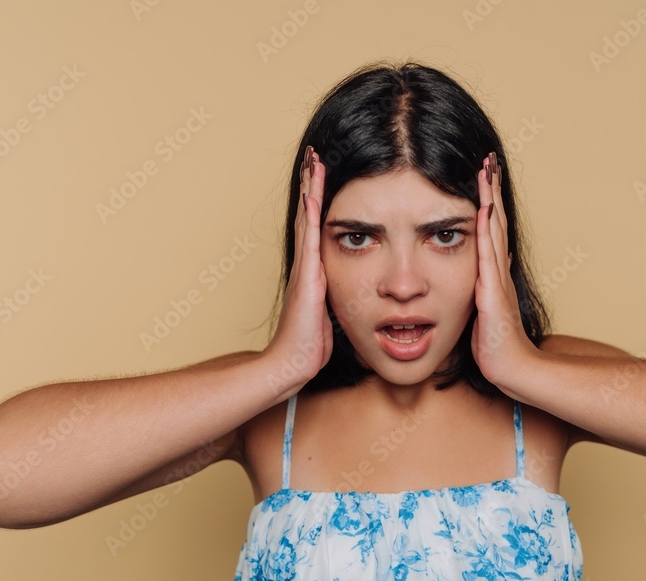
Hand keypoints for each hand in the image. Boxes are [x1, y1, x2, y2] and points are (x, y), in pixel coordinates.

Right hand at [263, 145, 333, 392]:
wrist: (292, 363)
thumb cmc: (310, 344)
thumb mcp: (329, 314)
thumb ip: (334, 299)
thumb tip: (353, 294)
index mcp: (314, 270)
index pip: (316, 227)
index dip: (319, 200)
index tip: (323, 175)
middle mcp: (307, 263)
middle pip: (308, 213)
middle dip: (312, 184)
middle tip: (315, 154)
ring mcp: (304, 268)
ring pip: (307, 218)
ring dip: (310, 188)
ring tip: (313, 160)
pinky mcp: (307, 276)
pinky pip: (309, 238)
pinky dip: (310, 213)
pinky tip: (313, 192)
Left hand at [470, 152, 539, 392]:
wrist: (514, 369)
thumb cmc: (497, 346)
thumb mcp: (485, 310)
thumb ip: (485, 286)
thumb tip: (487, 263)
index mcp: (493, 273)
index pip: (490, 228)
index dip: (486, 201)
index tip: (482, 174)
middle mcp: (498, 270)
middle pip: (495, 220)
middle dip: (491, 189)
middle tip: (488, 158)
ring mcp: (498, 279)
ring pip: (494, 230)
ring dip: (490, 200)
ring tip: (487, 171)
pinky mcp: (493, 292)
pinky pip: (489, 256)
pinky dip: (488, 231)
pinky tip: (484, 211)